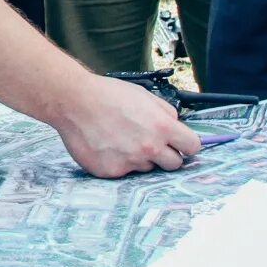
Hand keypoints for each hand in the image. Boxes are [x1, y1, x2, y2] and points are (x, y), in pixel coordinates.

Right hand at [50, 72, 201, 176]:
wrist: (73, 102)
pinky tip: (107, 145)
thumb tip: (176, 126)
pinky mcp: (112, 172)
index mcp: (162, 127)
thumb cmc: (107, 94)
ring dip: (140, 158)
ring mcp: (131, 162)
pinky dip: (119, 161)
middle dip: (167, 154)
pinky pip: (124, 172)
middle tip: (150, 143)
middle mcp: (150, 148)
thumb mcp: (144, 95)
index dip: (186, 144)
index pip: (193, 146)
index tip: (180, 144)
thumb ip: (165, 112)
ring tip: (121, 139)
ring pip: (147, 167)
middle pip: (175, 164)